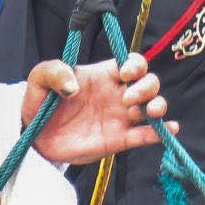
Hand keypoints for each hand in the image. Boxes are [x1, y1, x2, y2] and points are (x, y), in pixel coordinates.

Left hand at [23, 54, 165, 165]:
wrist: (36, 137)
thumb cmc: (39, 103)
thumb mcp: (39, 79)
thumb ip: (53, 72)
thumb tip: (73, 87)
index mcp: (104, 75)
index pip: (133, 63)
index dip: (136, 65)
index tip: (123, 74)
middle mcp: (118, 94)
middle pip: (149, 83)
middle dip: (146, 88)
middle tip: (126, 99)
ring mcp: (120, 118)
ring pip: (153, 108)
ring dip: (158, 107)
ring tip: (148, 113)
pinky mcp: (119, 140)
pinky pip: (146, 136)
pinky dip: (161, 134)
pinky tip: (169, 131)